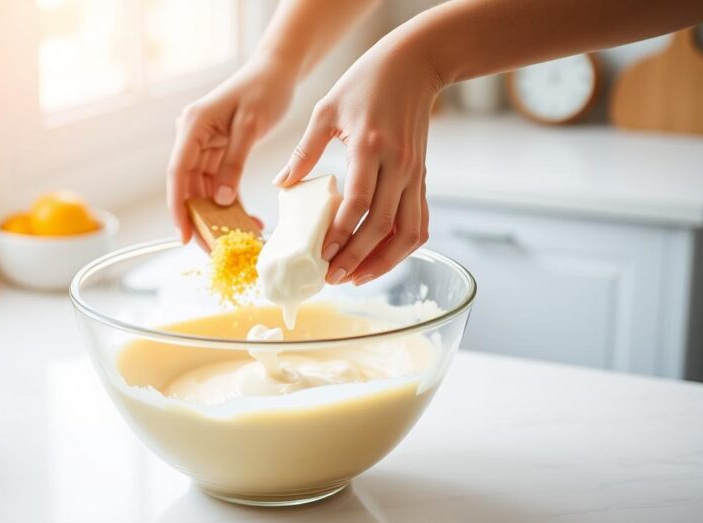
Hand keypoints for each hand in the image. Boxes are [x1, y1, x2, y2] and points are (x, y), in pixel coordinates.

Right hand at [167, 57, 296, 243]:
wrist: (276, 71)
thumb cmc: (263, 89)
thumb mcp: (250, 126)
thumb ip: (234, 163)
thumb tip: (221, 200)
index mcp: (192, 127)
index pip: (177, 173)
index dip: (178, 208)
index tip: (184, 236)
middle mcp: (192, 137)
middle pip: (188, 187)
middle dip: (199, 219)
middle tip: (214, 249)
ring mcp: (204, 145)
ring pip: (203, 189)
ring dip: (217, 214)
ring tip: (236, 238)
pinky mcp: (219, 151)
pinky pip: (219, 183)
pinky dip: (231, 202)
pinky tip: (247, 219)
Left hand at [275, 35, 441, 284]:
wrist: (415, 64)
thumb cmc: (366, 82)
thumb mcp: (326, 110)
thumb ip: (304, 151)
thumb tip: (281, 186)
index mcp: (369, 146)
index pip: (358, 202)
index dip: (341, 234)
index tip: (322, 255)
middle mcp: (397, 164)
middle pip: (382, 226)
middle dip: (356, 258)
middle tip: (331, 277)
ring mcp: (413, 174)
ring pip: (407, 233)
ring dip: (383, 261)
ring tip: (356, 277)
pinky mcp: (421, 179)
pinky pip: (418, 223)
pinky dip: (402, 248)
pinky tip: (380, 260)